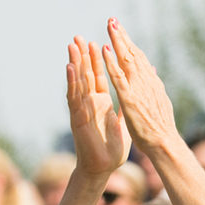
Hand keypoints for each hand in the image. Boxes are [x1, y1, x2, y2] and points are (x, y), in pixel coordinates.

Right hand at [67, 37, 129, 175]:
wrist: (104, 167)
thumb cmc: (112, 147)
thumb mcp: (123, 121)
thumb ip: (126, 104)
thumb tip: (134, 90)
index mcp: (101, 102)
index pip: (98, 76)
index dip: (96, 60)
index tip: (94, 42)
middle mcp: (89, 103)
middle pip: (85, 75)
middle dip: (82, 56)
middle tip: (77, 37)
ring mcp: (81, 109)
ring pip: (77, 82)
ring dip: (74, 64)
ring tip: (71, 46)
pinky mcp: (77, 118)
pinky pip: (74, 97)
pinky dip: (72, 82)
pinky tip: (70, 68)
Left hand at [101, 19, 178, 153]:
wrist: (164, 142)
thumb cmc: (161, 128)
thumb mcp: (159, 101)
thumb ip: (153, 85)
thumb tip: (152, 71)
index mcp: (151, 83)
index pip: (139, 59)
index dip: (129, 44)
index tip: (121, 32)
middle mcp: (146, 82)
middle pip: (133, 54)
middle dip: (122, 36)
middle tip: (112, 20)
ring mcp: (138, 89)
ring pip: (127, 60)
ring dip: (118, 41)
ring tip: (110, 26)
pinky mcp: (130, 98)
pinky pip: (119, 77)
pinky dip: (112, 62)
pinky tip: (106, 50)